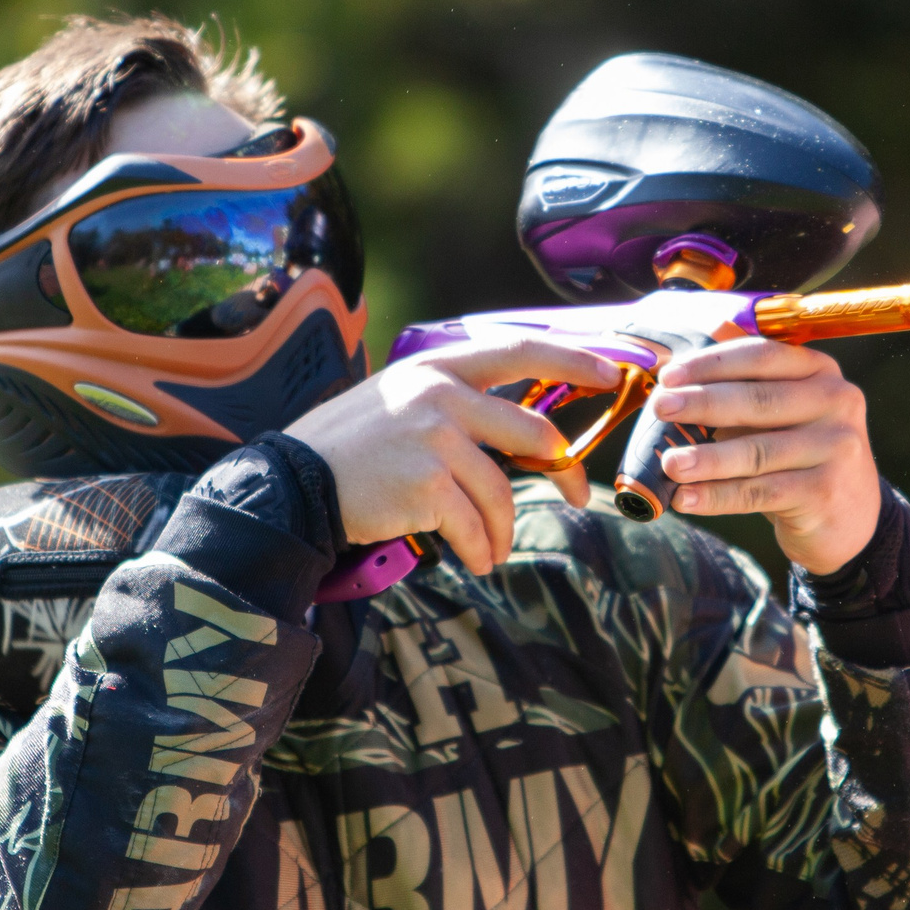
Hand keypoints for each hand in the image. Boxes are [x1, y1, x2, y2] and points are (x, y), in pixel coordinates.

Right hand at [288, 339, 617, 572]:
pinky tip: (475, 558)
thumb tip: (528, 428)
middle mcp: (440, 396)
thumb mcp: (402, 400)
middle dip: (564, 471)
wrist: (296, 483)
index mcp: (439, 368)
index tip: (614, 371)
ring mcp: (435, 440)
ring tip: (494, 548)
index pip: (521, 351)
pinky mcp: (427, 487)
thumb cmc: (352, 447)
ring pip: (504, 492)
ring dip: (505, 529)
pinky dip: (482, 549)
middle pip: (534, 432)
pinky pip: (476, 526)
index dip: (574, 360)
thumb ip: (457, 402)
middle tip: (577, 494)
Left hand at [651, 339, 880, 574]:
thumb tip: (672, 384)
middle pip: (759, 400)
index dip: (712, 364)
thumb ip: (741, 395)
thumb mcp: (783, 416)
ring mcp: (837, 447)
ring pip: (757, 451)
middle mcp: (837, 402)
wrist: (851, 517)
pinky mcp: (825, 491)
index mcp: (821, 371)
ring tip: (669, 463)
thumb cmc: (799, 457)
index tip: (669, 375)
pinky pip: (760, 492)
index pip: (762, 356)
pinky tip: (685, 499)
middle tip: (660, 408)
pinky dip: (717, 496)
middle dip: (703, 403)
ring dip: (706, 458)